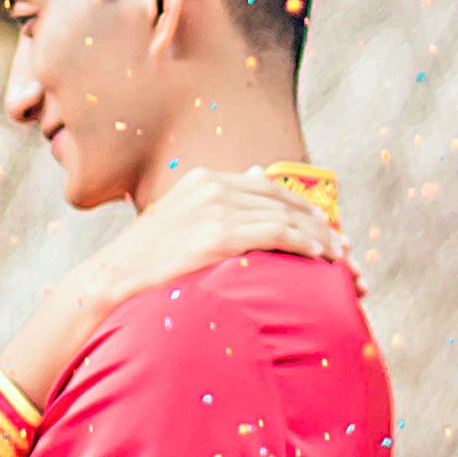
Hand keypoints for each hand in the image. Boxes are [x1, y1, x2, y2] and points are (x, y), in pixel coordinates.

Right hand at [75, 168, 354, 310]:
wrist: (110, 282)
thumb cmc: (146, 261)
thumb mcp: (182, 219)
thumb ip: (220, 202)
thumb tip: (259, 174)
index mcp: (205, 179)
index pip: (269, 188)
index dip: (304, 208)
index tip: (328, 230)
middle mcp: (213, 187)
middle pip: (284, 201)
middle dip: (321, 225)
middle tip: (347, 250)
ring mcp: (215, 209)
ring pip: (287, 218)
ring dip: (321, 239)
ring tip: (342, 261)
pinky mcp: (217, 235)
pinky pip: (276, 235)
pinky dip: (305, 244)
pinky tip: (320, 257)